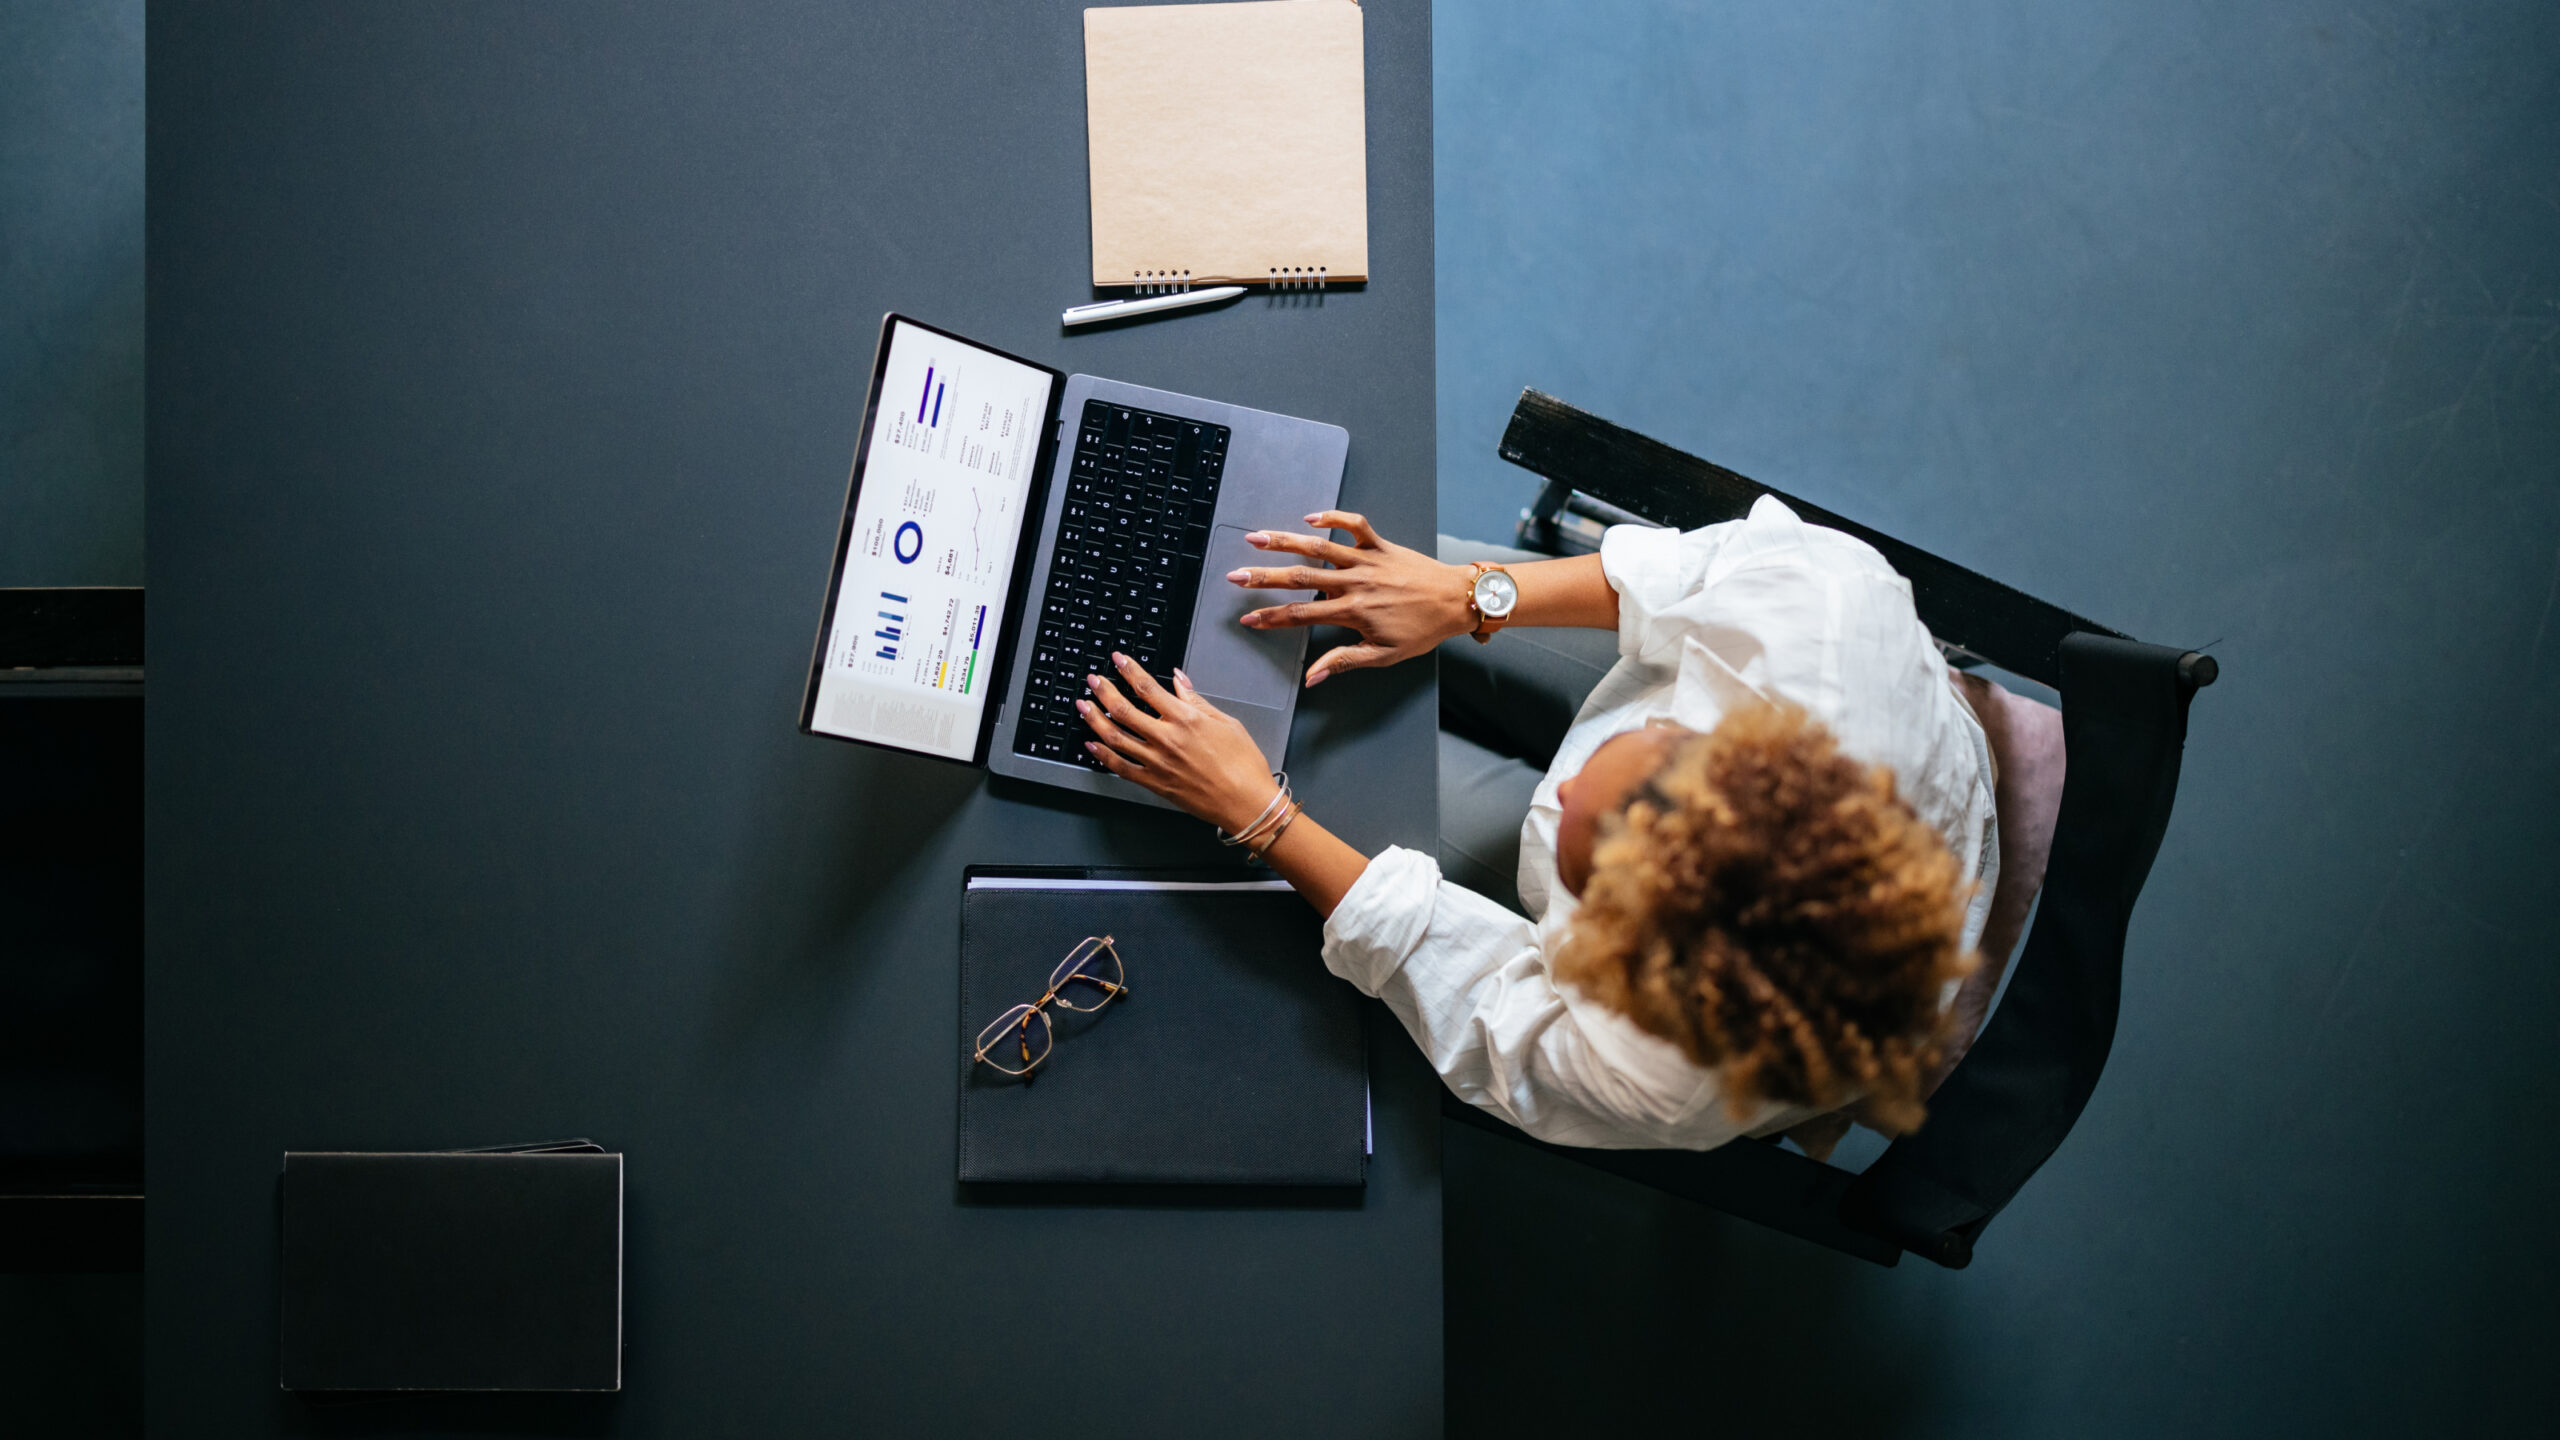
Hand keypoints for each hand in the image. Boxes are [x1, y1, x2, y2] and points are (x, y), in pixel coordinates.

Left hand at [1077, 653, 1281, 831]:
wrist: (1245, 803)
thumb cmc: (1243, 765)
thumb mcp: (1227, 722)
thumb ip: (1197, 700)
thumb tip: (1178, 679)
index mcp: (1186, 719)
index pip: (1147, 687)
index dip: (1129, 670)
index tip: (1118, 660)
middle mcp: (1167, 739)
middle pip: (1123, 709)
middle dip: (1104, 690)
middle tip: (1093, 680)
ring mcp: (1157, 762)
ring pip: (1115, 736)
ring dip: (1095, 719)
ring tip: (1084, 706)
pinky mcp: (1155, 783)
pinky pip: (1120, 767)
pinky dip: (1102, 755)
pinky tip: (1091, 744)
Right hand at [1227, 510, 1475, 686]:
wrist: (1455, 601)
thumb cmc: (1422, 630)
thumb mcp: (1384, 655)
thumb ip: (1344, 661)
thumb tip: (1311, 677)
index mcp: (1353, 612)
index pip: (1301, 615)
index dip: (1271, 619)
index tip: (1248, 620)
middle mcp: (1355, 583)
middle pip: (1300, 578)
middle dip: (1264, 578)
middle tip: (1235, 576)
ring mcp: (1367, 560)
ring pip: (1320, 547)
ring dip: (1285, 541)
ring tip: (1256, 537)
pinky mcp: (1381, 544)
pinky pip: (1355, 525)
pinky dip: (1333, 518)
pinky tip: (1310, 518)